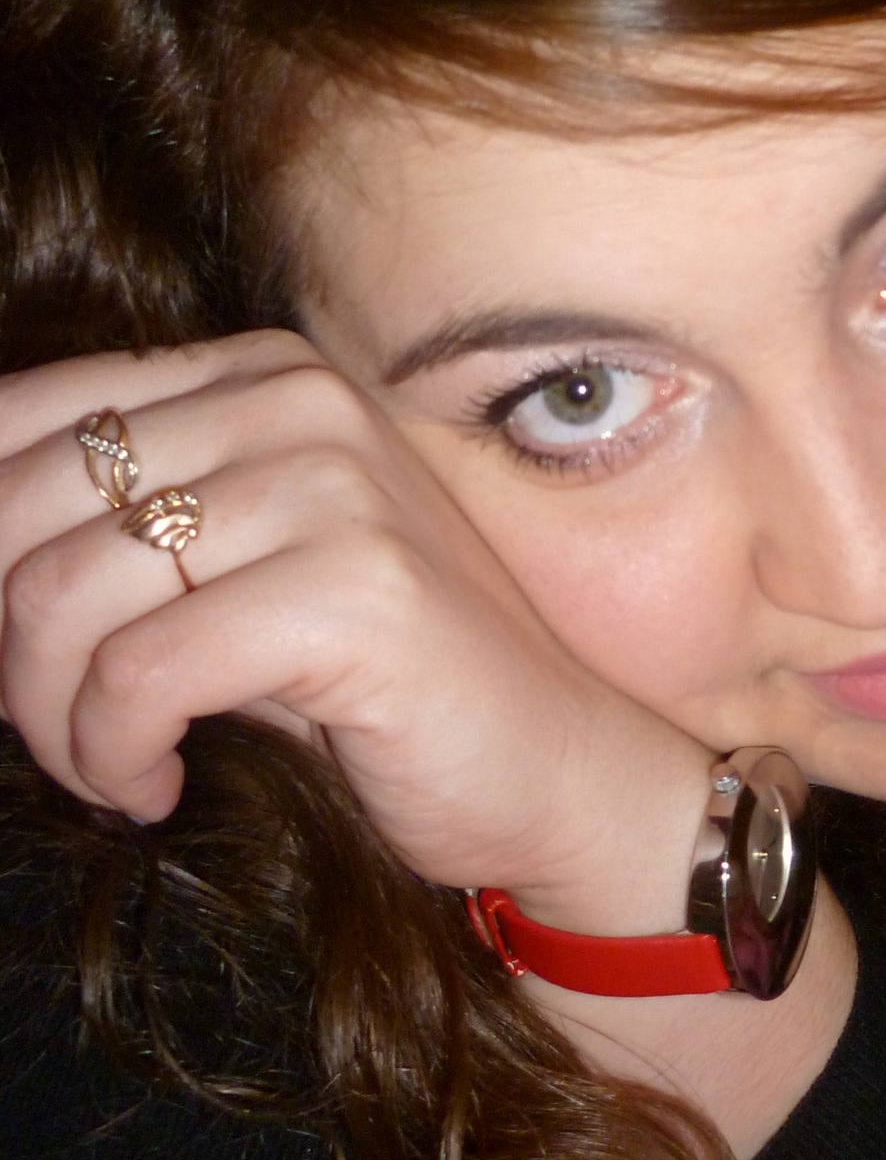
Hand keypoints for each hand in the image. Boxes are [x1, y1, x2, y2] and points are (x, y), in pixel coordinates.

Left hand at [0, 330, 713, 931]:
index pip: (28, 416)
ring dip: (52, 720)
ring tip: (107, 768)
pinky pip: (139, 676)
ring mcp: (332, 485)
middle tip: (53, 730)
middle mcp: (295, 401)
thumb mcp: (233, 581)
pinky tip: (157, 786)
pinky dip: (112, 754)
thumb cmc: (380, 687)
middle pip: (24, 506)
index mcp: (259, 373)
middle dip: (3, 649)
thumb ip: (116, 540)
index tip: (4, 654)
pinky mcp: (354, 589)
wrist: (556, 765)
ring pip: (61, 596)